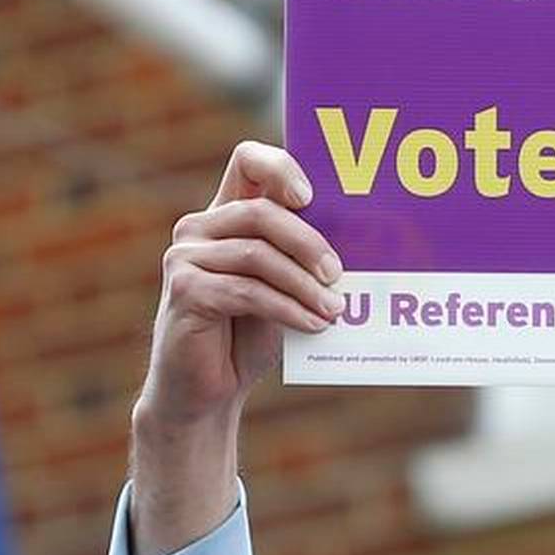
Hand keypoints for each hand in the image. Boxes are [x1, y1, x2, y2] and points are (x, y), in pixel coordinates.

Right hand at [128, 143, 344, 554]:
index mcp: (224, 215)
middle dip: (307, 241)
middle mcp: (198, 228)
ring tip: (335, 310)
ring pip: (257, 255)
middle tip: (340, 274)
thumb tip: (369, 241)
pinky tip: (312, 325)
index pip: (247, 161)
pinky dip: (287, 309)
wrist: (205, 393)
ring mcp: (185, 258)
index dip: (280, 167)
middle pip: (260, 212)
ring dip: (304, 284)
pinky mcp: (185, 291)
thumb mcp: (281, 290)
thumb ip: (301, 260)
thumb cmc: (246, 337)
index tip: (310, 196)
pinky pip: (246, 291)